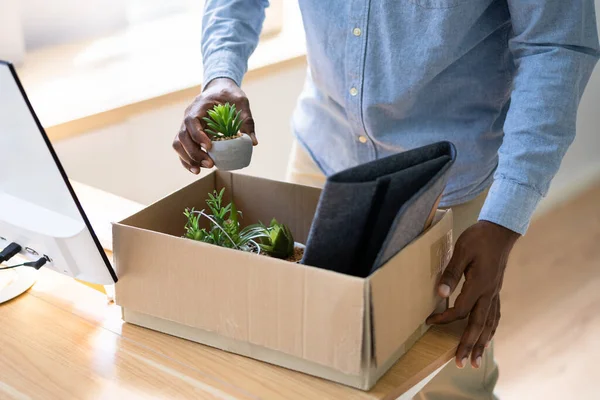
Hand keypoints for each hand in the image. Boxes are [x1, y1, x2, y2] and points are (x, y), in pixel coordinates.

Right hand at [173, 78, 256, 173]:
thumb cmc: (230, 95)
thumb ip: (246, 121)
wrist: (220, 89)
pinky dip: (187, 160)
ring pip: (178, 144)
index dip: (198, 135)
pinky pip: (182, 148)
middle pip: (182, 136)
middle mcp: (188, 116)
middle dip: (194, 153)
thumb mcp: (241, 103)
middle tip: (210, 164)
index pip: (191, 121)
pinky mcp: (189, 134)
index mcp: (199, 106)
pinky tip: (197, 170)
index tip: (210, 147)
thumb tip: (253, 143)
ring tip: (200, 170)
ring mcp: (186, 125)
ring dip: (187, 158)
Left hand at [426, 220, 519, 368]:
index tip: (429, 322)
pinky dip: (491, 329)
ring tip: (476, 361)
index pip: (460, 310)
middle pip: (478, 325)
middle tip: (461, 364)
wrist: (501, 230)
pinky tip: (488, 337)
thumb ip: (450, 274)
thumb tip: (440, 294)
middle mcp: (490, 293)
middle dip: (468, 345)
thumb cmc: (479, 238)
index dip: (444, 318)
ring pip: (489, 323)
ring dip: (482, 343)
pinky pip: (495, 315)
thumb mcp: (461, 251)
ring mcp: (495, 292)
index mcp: (479, 284)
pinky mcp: (497, 289)